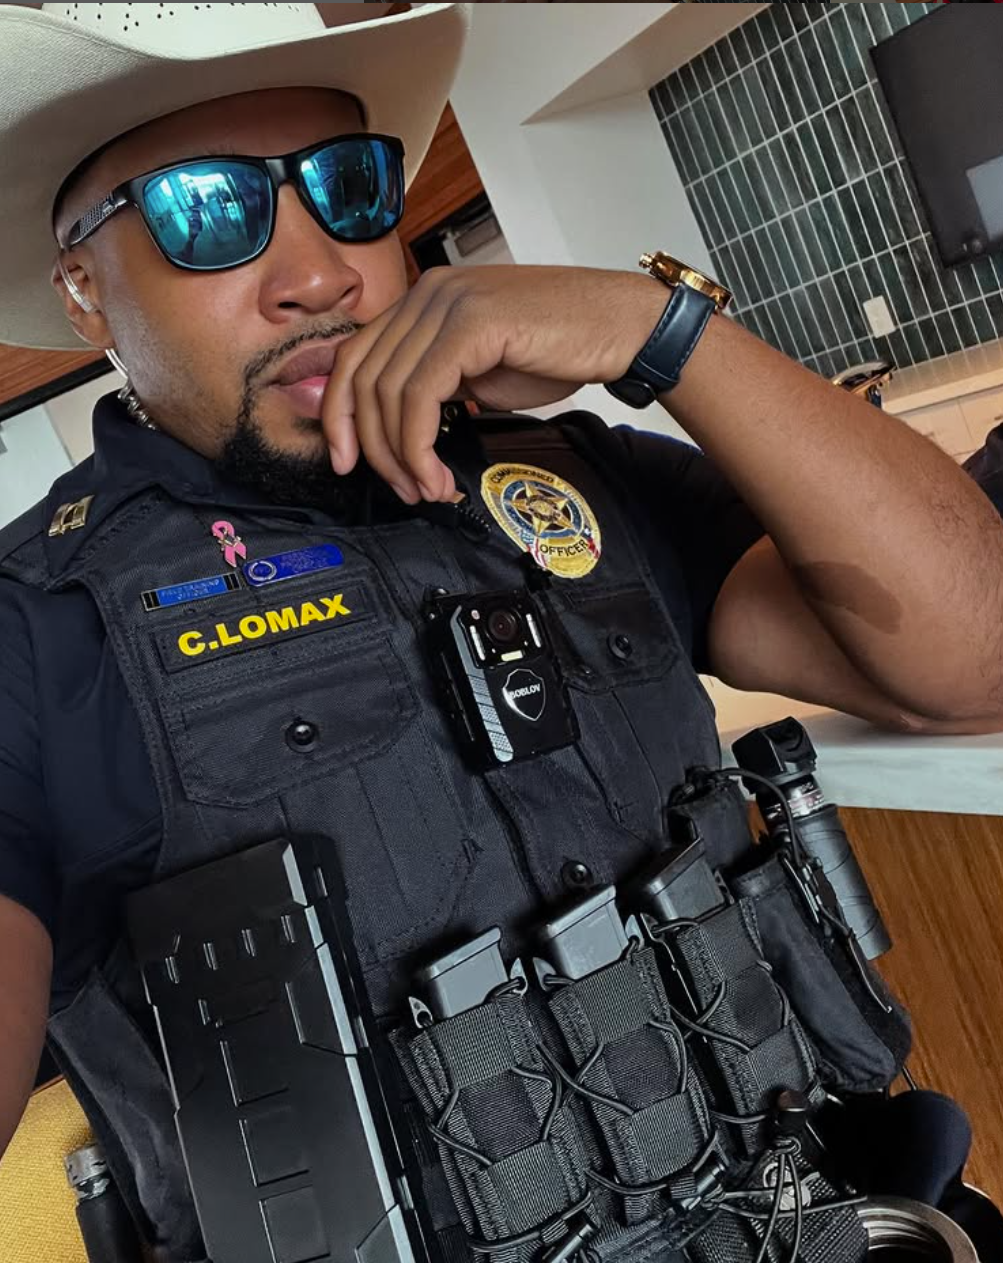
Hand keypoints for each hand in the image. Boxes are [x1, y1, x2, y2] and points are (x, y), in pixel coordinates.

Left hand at [322, 264, 666, 501]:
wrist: (618, 328)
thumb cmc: (558, 349)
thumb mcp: (479, 373)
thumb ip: (433, 388)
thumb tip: (395, 433)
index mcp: (424, 301)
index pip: (354, 358)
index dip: (339, 415)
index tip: (348, 463)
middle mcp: (427, 294)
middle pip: (362, 379)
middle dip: (373, 447)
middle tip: (403, 489)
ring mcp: (446, 303)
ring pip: (387, 393)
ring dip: (401, 456)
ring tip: (430, 489)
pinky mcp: (470, 323)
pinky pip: (419, 395)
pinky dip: (419, 446)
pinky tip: (438, 473)